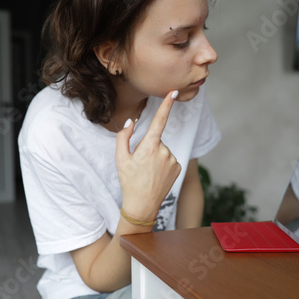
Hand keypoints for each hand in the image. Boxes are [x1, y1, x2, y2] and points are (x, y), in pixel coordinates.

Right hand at [115, 90, 181, 221]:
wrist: (143, 205)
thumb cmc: (129, 181)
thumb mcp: (120, 158)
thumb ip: (124, 137)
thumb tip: (131, 122)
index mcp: (150, 146)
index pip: (159, 120)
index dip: (166, 104)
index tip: (173, 92)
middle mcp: (164, 151)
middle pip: (156, 140)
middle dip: (148, 147)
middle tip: (140, 165)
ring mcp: (173, 160)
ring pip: (163, 150)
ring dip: (156, 157)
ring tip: (148, 172)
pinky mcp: (178, 167)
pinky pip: (169, 159)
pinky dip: (163, 164)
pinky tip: (156, 175)